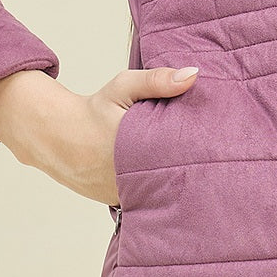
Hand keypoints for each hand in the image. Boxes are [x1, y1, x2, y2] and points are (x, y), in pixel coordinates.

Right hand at [0, 64, 198, 204]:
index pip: (179, 158)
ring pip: (159, 193)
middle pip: (172, 179)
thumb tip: (194, 75)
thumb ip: (158, 80)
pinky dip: (156, 192)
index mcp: (135, 149)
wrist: (56, 135)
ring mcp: (123, 194)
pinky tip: (170, 183)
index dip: (201, 155)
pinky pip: (145, 199)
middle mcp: (129, 178)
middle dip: (192, 171)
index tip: (220, 149)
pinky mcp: (117, 202)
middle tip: (217, 165)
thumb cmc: (95, 109)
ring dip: (173, 184)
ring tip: (201, 177)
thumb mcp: (123, 87)